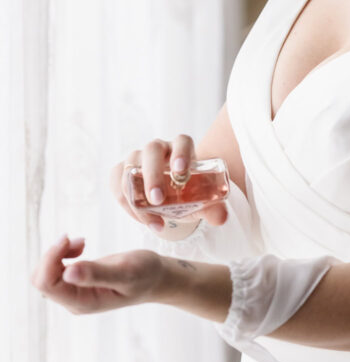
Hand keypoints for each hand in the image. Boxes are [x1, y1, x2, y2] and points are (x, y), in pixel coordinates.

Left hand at [30, 233, 165, 314]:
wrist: (156, 277)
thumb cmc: (145, 274)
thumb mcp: (126, 272)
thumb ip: (97, 274)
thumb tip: (68, 273)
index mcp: (82, 302)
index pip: (47, 284)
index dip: (50, 259)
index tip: (68, 238)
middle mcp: (73, 301)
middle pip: (42, 279)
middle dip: (53, 255)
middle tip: (77, 239)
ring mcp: (74, 292)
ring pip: (46, 273)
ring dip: (58, 253)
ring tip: (82, 242)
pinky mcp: (76, 282)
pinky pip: (55, 268)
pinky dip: (63, 253)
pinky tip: (81, 246)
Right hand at [110, 134, 228, 233]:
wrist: (170, 198)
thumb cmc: (188, 194)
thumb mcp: (201, 202)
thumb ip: (213, 208)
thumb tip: (221, 217)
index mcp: (181, 148)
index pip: (182, 141)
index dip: (181, 152)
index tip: (181, 171)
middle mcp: (159, 149)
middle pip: (151, 149)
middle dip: (153, 174)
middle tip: (158, 199)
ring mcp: (138, 158)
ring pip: (129, 165)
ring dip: (135, 193)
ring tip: (152, 220)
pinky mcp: (122, 171)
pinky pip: (116, 180)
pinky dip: (125, 201)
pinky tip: (140, 218)